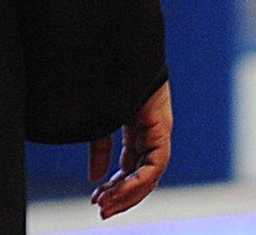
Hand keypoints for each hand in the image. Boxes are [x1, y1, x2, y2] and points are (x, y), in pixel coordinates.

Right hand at [89, 81, 171, 219]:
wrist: (108, 46)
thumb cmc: (98, 73)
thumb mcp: (96, 116)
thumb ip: (98, 146)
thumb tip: (94, 177)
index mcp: (134, 121)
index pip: (130, 162)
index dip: (115, 183)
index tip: (95, 197)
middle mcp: (150, 128)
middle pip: (141, 172)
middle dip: (122, 194)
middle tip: (102, 209)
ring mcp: (158, 127)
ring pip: (150, 173)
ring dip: (129, 192)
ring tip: (107, 206)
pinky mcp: (160, 125)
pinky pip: (155, 163)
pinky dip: (138, 179)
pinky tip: (117, 188)